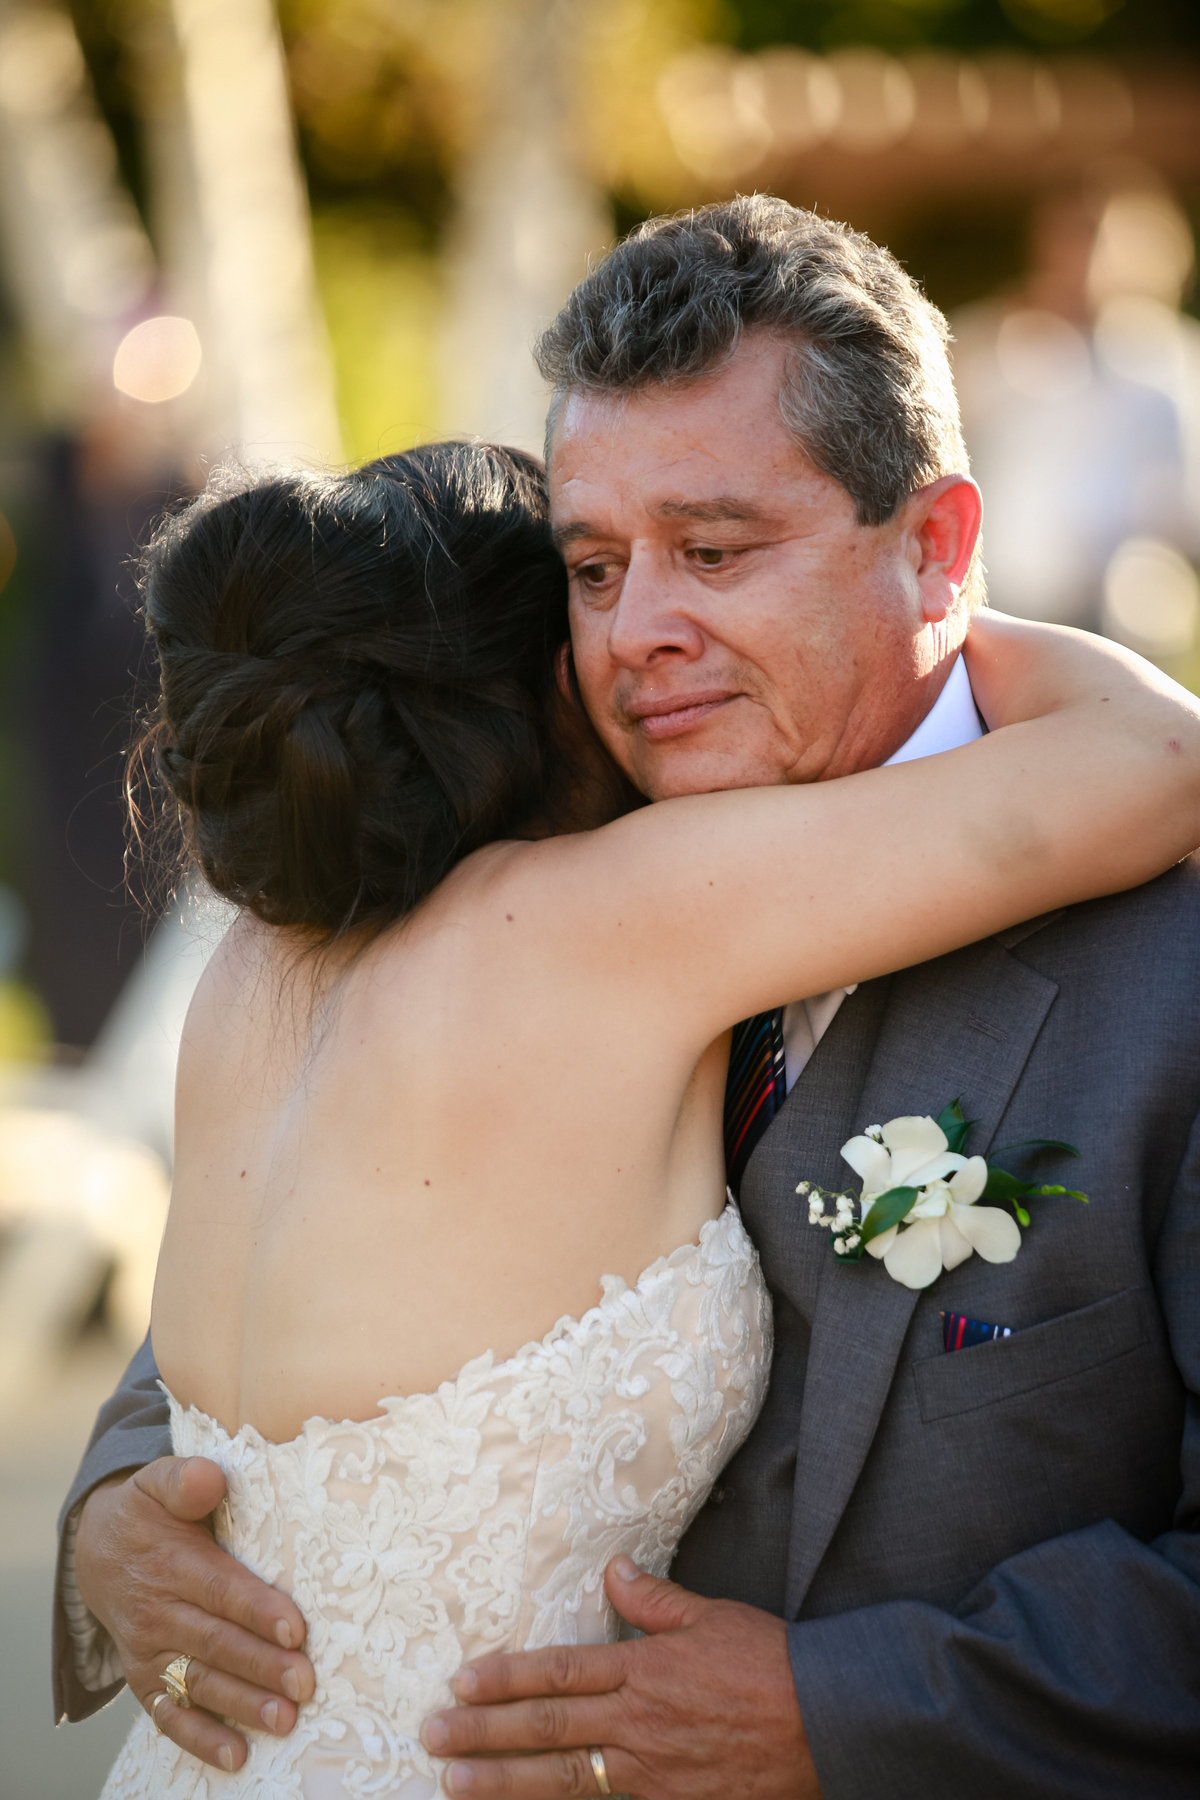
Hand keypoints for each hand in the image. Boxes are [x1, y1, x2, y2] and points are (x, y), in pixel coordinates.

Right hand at [74, 1457, 315, 1771]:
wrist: (98, 1550)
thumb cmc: (150, 1512)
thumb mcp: (159, 1482)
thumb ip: (184, 1478)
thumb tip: (210, 1478)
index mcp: (170, 1563)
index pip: (220, 1590)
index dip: (256, 1609)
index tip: (296, 1628)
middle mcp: (158, 1613)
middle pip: (215, 1643)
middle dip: (261, 1665)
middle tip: (305, 1683)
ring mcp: (150, 1652)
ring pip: (199, 1682)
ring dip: (242, 1704)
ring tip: (285, 1720)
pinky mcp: (146, 1680)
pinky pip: (169, 1715)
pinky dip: (200, 1739)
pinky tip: (237, 1756)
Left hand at [422, 1557, 819, 1798]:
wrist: (831, 1724)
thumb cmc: (772, 1664)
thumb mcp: (713, 1616)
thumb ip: (655, 1600)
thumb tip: (612, 1569)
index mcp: (646, 1670)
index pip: (559, 1672)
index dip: (506, 1677)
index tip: (460, 1681)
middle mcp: (640, 1725)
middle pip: (548, 1729)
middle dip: (483, 1734)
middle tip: (432, 1737)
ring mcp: (655, 1775)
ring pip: (566, 1780)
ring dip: (505, 1784)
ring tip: (455, 1787)